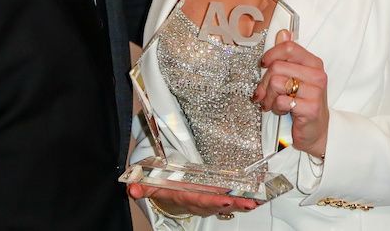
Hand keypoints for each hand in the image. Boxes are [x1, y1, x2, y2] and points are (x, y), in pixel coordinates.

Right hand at [127, 183, 256, 217]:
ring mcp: (209, 201)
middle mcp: (199, 202)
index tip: (224, 198)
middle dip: (233, 204)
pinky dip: (244, 201)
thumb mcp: (151, 184)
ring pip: (227, 204)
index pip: (199, 199)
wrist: (168, 196)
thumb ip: (142, 187)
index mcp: (185, 197)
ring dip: (242, 204)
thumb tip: (132, 189)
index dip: (212, 200)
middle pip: (217, 204)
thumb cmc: (163, 186)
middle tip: (248, 202)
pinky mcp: (216, 198)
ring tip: (256, 202)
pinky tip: (257, 200)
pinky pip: (232, 201)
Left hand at [252, 30, 328, 157]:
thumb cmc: (303, 102)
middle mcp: (317, 75)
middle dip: (264, 83)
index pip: (288, 48)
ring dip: (268, 97)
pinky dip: (276, 107)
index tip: (263, 65)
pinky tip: (282, 111)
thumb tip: (283, 33)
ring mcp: (316, 92)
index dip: (271, 55)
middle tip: (263, 94)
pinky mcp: (311, 108)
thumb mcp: (296, 77)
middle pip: (277, 67)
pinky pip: (281, 101)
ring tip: (272, 103)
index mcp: (313, 63)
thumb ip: (288, 56)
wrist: (317, 131)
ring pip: (276, 83)